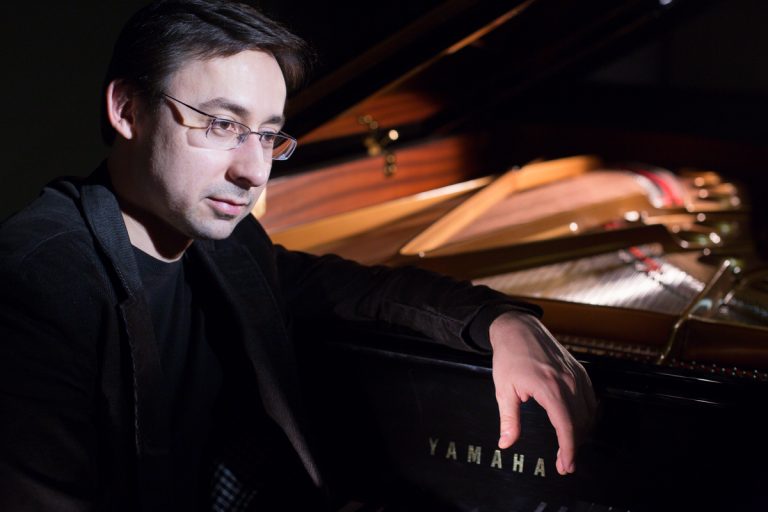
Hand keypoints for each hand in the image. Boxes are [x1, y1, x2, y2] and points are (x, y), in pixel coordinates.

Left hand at [489, 311, 595, 475]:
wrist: (518, 328)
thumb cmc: (508, 357)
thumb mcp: (503, 389)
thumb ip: (508, 419)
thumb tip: (505, 444)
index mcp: (549, 388)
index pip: (566, 427)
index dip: (568, 451)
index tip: (565, 467)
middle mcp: (567, 382)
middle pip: (580, 423)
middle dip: (574, 446)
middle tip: (564, 464)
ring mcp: (576, 375)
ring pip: (588, 412)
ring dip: (582, 432)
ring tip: (569, 447)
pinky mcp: (579, 370)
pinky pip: (590, 398)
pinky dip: (587, 415)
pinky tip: (578, 424)